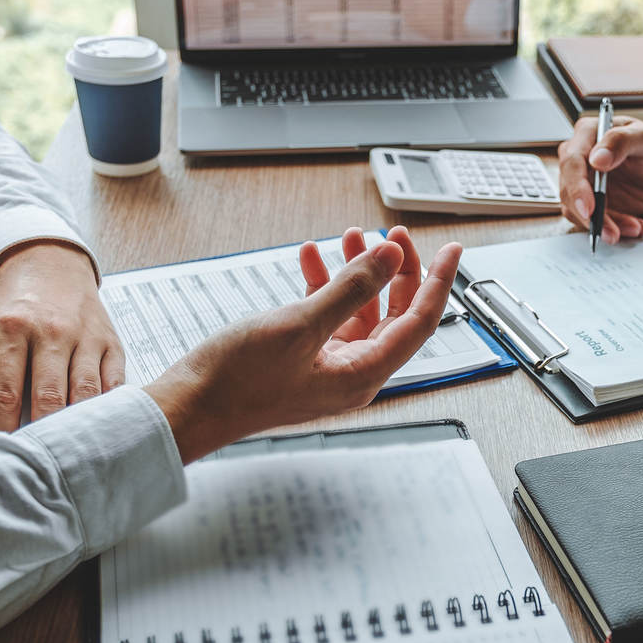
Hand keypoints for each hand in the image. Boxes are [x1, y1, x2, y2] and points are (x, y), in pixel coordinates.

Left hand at [0, 242, 124, 447]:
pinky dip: (108, 411)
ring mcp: (86, 337)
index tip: (0, 454)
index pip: (5, 391)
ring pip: (86, 393)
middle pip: (49, 396)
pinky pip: (115, 385)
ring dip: (77, 427)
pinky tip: (96, 429)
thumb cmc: (5, 312)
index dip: (2, 428)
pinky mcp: (112, 344)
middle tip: (34, 462)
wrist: (49, 267)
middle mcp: (51, 331)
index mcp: (9, 328)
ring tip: (66, 454)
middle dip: (42, 434)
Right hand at [145, 227, 461, 463]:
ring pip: (359, 311)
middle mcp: (353, 374)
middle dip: (396, 271)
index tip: (453, 250)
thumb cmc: (238, 381)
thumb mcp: (301, 325)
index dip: (438, 282)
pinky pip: (328, 316)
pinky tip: (312, 260)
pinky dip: (324, 286)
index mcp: (364, 375)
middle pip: (394, 314)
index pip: (420, 323)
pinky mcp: (303, 359)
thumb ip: (351, 289)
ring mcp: (328, 367)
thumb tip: (389, 259)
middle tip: (393, 234)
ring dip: (356, 272)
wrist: (189, 407)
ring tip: (350, 236)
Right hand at [557, 116, 642, 244]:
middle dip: (589, 215)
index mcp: (587, 134)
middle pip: (569, 190)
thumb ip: (621, 141)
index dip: (577, 188)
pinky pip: (592, 221)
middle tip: (610, 231)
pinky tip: (633, 225)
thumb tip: (597, 159)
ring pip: (577, 210)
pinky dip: (613, 228)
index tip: (589, 208)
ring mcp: (582, 183)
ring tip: (633, 227)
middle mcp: (579, 158)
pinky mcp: (590, 203)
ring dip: (604, 225)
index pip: (572, 162)